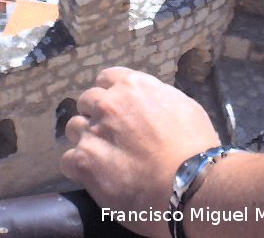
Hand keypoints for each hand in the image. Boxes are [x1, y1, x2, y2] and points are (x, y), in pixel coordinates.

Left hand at [60, 67, 218, 237]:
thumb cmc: (196, 147)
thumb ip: (157, 99)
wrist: (190, 183)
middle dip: (95, 116)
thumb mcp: (183, 106)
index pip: (105, 79)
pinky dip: (78, 168)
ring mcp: (93, 131)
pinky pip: (67, 160)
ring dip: (84, 140)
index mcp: (132, 86)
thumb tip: (147, 105)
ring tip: (102, 159)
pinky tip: (93, 177)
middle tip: (110, 136)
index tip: (115, 109)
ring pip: (73, 128)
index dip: (109, 94)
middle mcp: (108, 104)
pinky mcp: (84, 161)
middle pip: (86, 102)